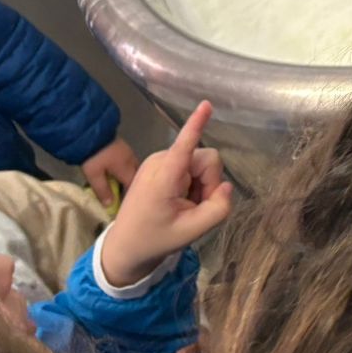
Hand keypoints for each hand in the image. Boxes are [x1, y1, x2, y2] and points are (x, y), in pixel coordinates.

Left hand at [80, 138, 139, 209]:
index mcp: (126, 168)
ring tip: (118, 184)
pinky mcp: (123, 147)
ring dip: (128, 176)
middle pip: (135, 176)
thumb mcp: (94, 175)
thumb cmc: (93, 156)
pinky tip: (116, 171)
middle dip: (131, 185)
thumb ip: (103, 190)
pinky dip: (125, 169)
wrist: (90, 132)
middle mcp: (131, 159)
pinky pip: (128, 161)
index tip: (122, 203)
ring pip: (133, 168)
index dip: (129, 195)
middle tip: (122, 194)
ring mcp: (128, 152)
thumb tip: (110, 204)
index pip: (133, 185)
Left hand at [99, 101, 232, 289]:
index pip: (184, 144)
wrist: (125, 248)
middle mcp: (161, 161)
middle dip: (208, 183)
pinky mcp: (160, 165)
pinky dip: (192, 185)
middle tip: (196, 209)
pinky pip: (190, 166)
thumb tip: (226, 187)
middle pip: (206, 159)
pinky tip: (179, 202)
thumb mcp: (192, 232)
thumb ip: (217, 209)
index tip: (206, 104)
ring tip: (185, 208)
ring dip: (200, 186)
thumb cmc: (154, 240)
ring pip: (200, 163)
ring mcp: (159, 161)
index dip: (197, 124)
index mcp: (164, 177)